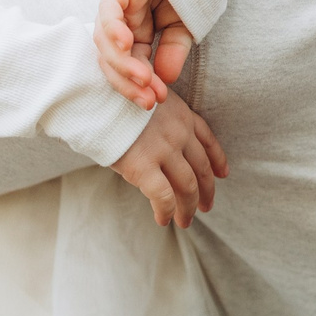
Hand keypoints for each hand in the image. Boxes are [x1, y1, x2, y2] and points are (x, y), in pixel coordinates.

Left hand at [96, 0, 195, 108]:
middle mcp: (120, 22)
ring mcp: (117, 4)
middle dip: (127, 82)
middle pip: (111, 59)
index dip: (139, 86)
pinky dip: (112, 28)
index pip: (129, 66)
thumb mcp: (184, 27)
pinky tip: (125, 44)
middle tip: (147, 99)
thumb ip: (172, 52)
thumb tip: (164, 80)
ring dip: (122, 63)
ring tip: (143, 78)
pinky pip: (108, 10)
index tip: (155, 101)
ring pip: (105, 39)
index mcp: (134, 34)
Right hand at [110, 87, 228, 228]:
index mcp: (181, 113)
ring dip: (188, 207)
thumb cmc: (113, 97)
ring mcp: (164, 150)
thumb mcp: (148, 99)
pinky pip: (163, 196)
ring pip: (187, 186)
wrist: (93, 94)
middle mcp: (179, 132)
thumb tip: (159, 143)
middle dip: (206, 190)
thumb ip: (160, 120)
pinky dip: (166, 211)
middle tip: (206, 206)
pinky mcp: (143, 166)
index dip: (217, 159)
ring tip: (185, 221)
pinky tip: (163, 220)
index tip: (222, 174)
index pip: (207, 139)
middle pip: (201, 167)